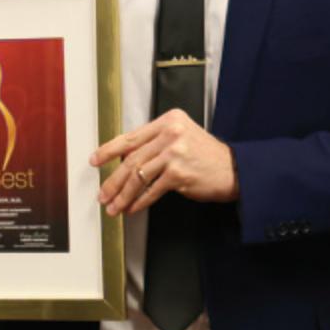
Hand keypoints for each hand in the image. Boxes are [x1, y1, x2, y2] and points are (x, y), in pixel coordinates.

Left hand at [91, 111, 238, 214]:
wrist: (234, 169)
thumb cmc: (205, 156)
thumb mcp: (180, 138)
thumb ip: (154, 143)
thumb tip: (124, 160)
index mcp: (168, 120)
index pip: (131, 136)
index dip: (109, 150)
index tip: (95, 160)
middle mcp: (171, 133)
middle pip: (131, 159)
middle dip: (113, 180)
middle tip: (102, 193)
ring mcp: (175, 153)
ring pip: (138, 176)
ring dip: (123, 195)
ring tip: (113, 206)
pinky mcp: (179, 173)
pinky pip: (151, 190)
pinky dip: (139, 201)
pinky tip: (132, 208)